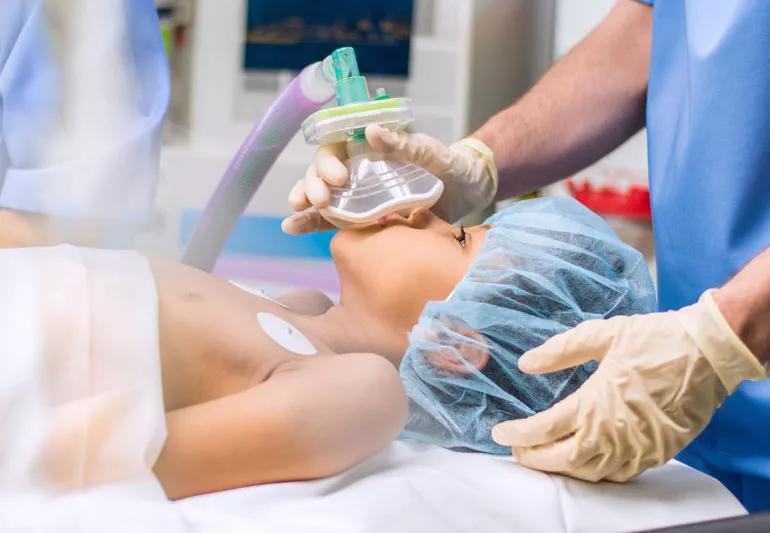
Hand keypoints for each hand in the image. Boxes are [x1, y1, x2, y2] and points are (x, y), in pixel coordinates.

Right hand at [282, 125, 497, 234]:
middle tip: (322, 200)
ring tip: (297, 213)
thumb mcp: (430, 152)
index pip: (335, 149)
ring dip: (306, 203)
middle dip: (314, 185)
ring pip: (322, 196)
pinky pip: (332, 220)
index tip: (341, 178)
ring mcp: (359, 196)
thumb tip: (369, 132)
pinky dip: (310, 224)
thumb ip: (403, 145)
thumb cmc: (449, 163)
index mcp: (368, 149)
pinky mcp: (363, 219)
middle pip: (321, 173)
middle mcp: (358, 171)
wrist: (468, 192)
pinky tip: (291, 228)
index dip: (328, 161)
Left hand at [491, 290, 765, 481]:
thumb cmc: (655, 340)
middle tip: (517, 450)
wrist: (708, 353)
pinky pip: (619, 474)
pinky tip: (583, 462)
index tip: (501, 433)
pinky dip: (594, 472)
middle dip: (534, 457)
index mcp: (596, 402)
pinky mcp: (657, 453)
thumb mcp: (602, 335)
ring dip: (561, 468)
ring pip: (589, 472)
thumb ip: (561, 350)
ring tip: (543, 458)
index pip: (546, 428)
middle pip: (562, 458)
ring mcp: (636, 447)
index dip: (519, 434)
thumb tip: (527, 362)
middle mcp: (613, 432)